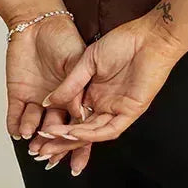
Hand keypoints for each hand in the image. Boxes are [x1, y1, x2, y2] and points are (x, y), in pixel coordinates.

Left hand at [5, 14, 93, 175]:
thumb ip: (76, 89)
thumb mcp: (76, 62)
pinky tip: (16, 130)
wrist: (37, 22)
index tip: (76, 163)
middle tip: (46, 156)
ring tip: (30, 135)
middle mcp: (55, 102)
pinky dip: (14, 124)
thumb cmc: (62, 38)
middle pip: (54, 131)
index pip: (77, 126)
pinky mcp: (18, 94)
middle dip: (51, 146)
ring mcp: (36, 100)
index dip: (77, 145)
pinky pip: (15, 115)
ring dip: (32, 133)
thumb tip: (81, 115)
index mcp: (74, 97)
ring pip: (34, 125)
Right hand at [36, 13, 186, 143]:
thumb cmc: (123, 43)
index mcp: (94, 94)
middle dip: (60, 142)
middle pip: (81, 131)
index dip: (56, 128)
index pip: (73, 118)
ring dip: (72, 140)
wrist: (149, 36)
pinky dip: (92, 134)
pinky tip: (75, 133)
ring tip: (52, 142)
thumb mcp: (88, 62)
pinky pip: (110, 129)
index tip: (38, 134)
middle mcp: (105, 106)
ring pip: (93, 134)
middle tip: (40, 151)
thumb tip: (48, 101)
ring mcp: (118, 110)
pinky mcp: (131, 111)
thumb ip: (70, 84)